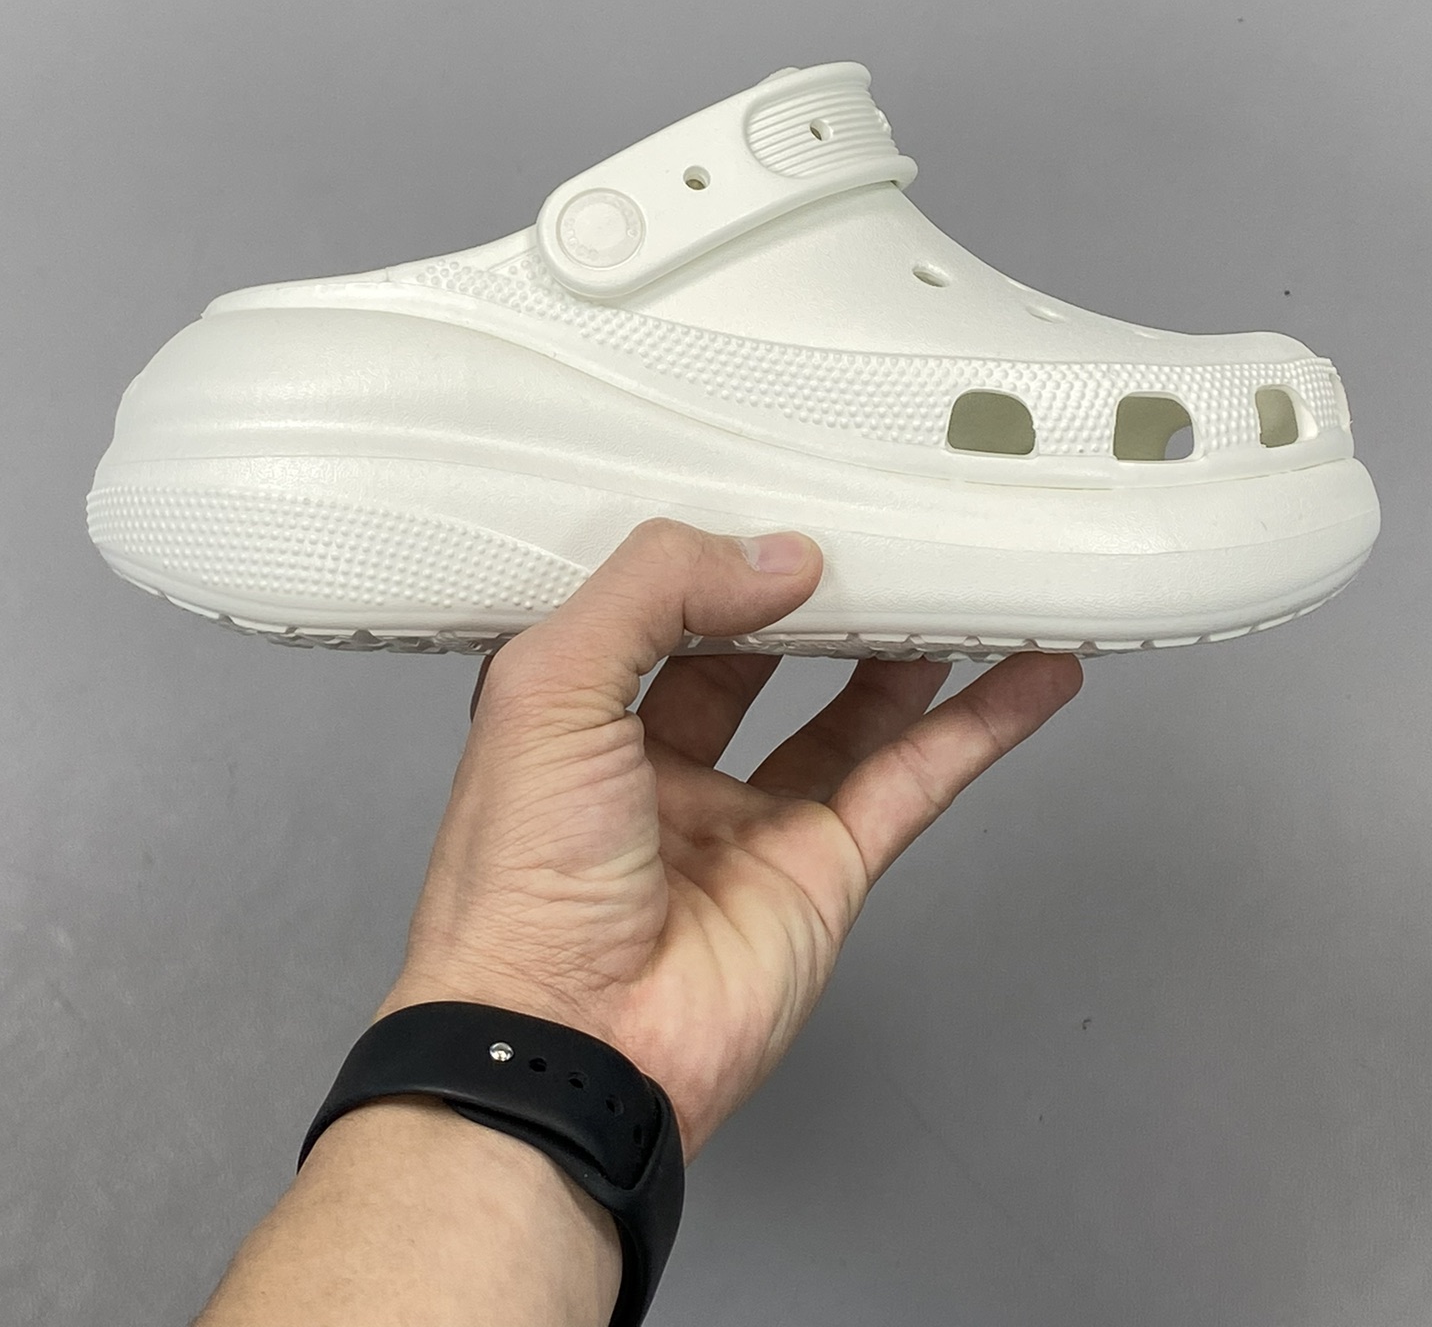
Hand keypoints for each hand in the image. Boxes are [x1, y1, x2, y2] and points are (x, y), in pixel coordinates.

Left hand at [379, 519, 1081, 1158]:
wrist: (564, 1045)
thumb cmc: (518, 879)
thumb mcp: (550, 687)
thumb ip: (655, 591)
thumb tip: (781, 556)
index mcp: (582, 713)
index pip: (659, 606)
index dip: (718, 555)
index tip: (782, 501)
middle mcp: (664, 761)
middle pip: (763, 653)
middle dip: (820, 595)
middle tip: (883, 531)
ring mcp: (750, 820)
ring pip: (852, 711)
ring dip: (910, 648)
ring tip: (969, 579)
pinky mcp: (824, 873)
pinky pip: (913, 779)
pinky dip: (977, 727)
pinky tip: (1029, 674)